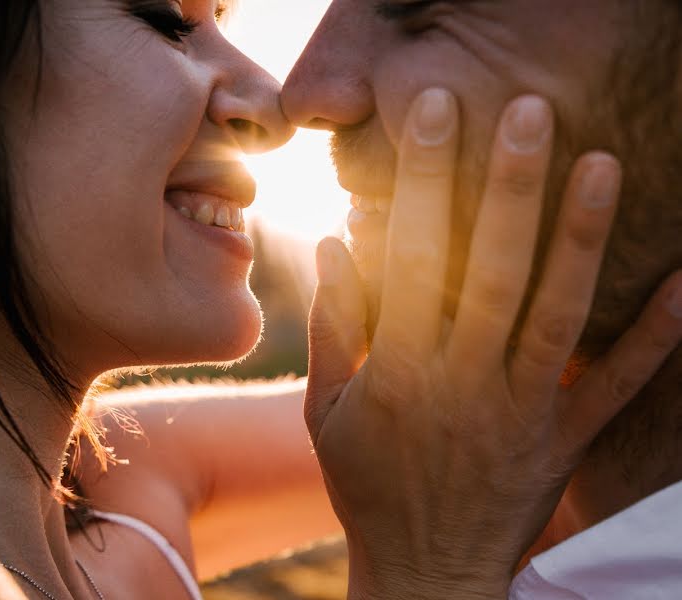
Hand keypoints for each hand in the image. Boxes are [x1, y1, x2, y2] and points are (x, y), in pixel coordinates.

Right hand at [305, 89, 681, 598]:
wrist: (426, 572)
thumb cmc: (367, 486)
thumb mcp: (325, 410)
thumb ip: (332, 324)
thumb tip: (334, 242)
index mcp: (396, 370)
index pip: (411, 258)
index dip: (424, 182)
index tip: (438, 114)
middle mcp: (461, 382)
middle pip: (491, 272)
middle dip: (507, 187)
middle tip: (526, 112)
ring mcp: (519, 411)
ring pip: (556, 315)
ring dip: (580, 239)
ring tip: (602, 163)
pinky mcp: (563, 439)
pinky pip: (616, 386)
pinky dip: (655, 336)